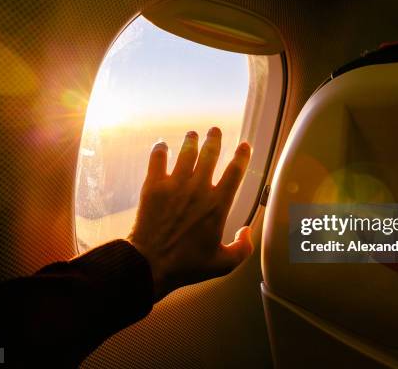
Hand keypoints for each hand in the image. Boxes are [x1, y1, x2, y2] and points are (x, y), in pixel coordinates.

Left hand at [129, 127, 253, 300]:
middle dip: (214, 140)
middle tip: (215, 130)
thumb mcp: (223, 264)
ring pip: (185, 153)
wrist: (151, 263)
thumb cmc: (187, 266)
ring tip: (192, 134)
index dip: (242, 156)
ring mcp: (174, 185)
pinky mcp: (153, 186)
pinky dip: (160, 150)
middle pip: (210, 155)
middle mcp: (198, 189)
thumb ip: (242, 248)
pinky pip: (158, 160)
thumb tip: (247, 232)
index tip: (244, 145)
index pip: (235, 172)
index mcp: (217, 205)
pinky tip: (162, 145)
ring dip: (190, 141)